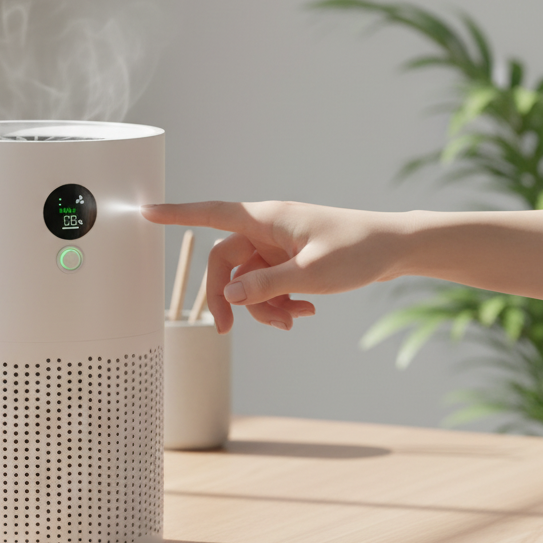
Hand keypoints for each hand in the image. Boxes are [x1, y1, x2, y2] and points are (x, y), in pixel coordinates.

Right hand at [141, 201, 402, 332]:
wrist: (396, 248)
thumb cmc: (357, 249)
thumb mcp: (310, 274)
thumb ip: (265, 286)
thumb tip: (228, 296)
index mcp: (266, 218)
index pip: (209, 213)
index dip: (176, 214)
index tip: (145, 212)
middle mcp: (266, 229)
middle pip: (225, 262)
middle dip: (227, 297)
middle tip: (229, 331)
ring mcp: (278, 245)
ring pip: (248, 279)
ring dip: (261, 306)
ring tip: (291, 322)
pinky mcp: (291, 259)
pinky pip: (268, 284)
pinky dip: (279, 302)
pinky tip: (305, 312)